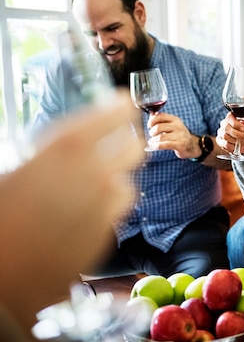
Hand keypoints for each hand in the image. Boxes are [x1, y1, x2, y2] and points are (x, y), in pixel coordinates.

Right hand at [0, 92, 142, 329]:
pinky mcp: (105, 237)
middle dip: (127, 141)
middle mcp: (94, 175)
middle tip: (116, 139)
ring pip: (128, 184)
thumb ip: (46, 156)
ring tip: (94, 180)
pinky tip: (84, 210)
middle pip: (133, 149)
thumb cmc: (1, 218)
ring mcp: (104, 208)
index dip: (121, 108)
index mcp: (65, 150)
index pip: (113, 116)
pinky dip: (108, 206)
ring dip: (117, 177)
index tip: (123, 103)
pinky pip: (116, 213)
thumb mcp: (12, 174)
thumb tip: (65, 148)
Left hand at [146, 112, 198, 157]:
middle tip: (152, 136)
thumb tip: (151, 115)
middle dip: (151, 132)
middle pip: (158, 127)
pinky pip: (165, 145)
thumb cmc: (179, 135)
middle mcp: (178, 126)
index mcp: (175, 120)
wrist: (192, 146)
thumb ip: (162, 120)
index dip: (152, 121)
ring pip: (160, 137)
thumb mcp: (173, 125)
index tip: (149, 126)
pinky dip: (157, 146)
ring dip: (153, 141)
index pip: (160, 116)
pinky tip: (154, 146)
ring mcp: (180, 136)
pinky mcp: (180, 145)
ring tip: (152, 142)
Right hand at [216, 113, 243, 154]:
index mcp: (230, 117)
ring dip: (236, 141)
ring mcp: (220, 132)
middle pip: (227, 128)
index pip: (230, 119)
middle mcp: (224, 124)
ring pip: (225, 137)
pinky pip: (224, 144)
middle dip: (238, 134)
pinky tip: (238, 147)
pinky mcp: (219, 141)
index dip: (237, 124)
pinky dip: (232, 147)